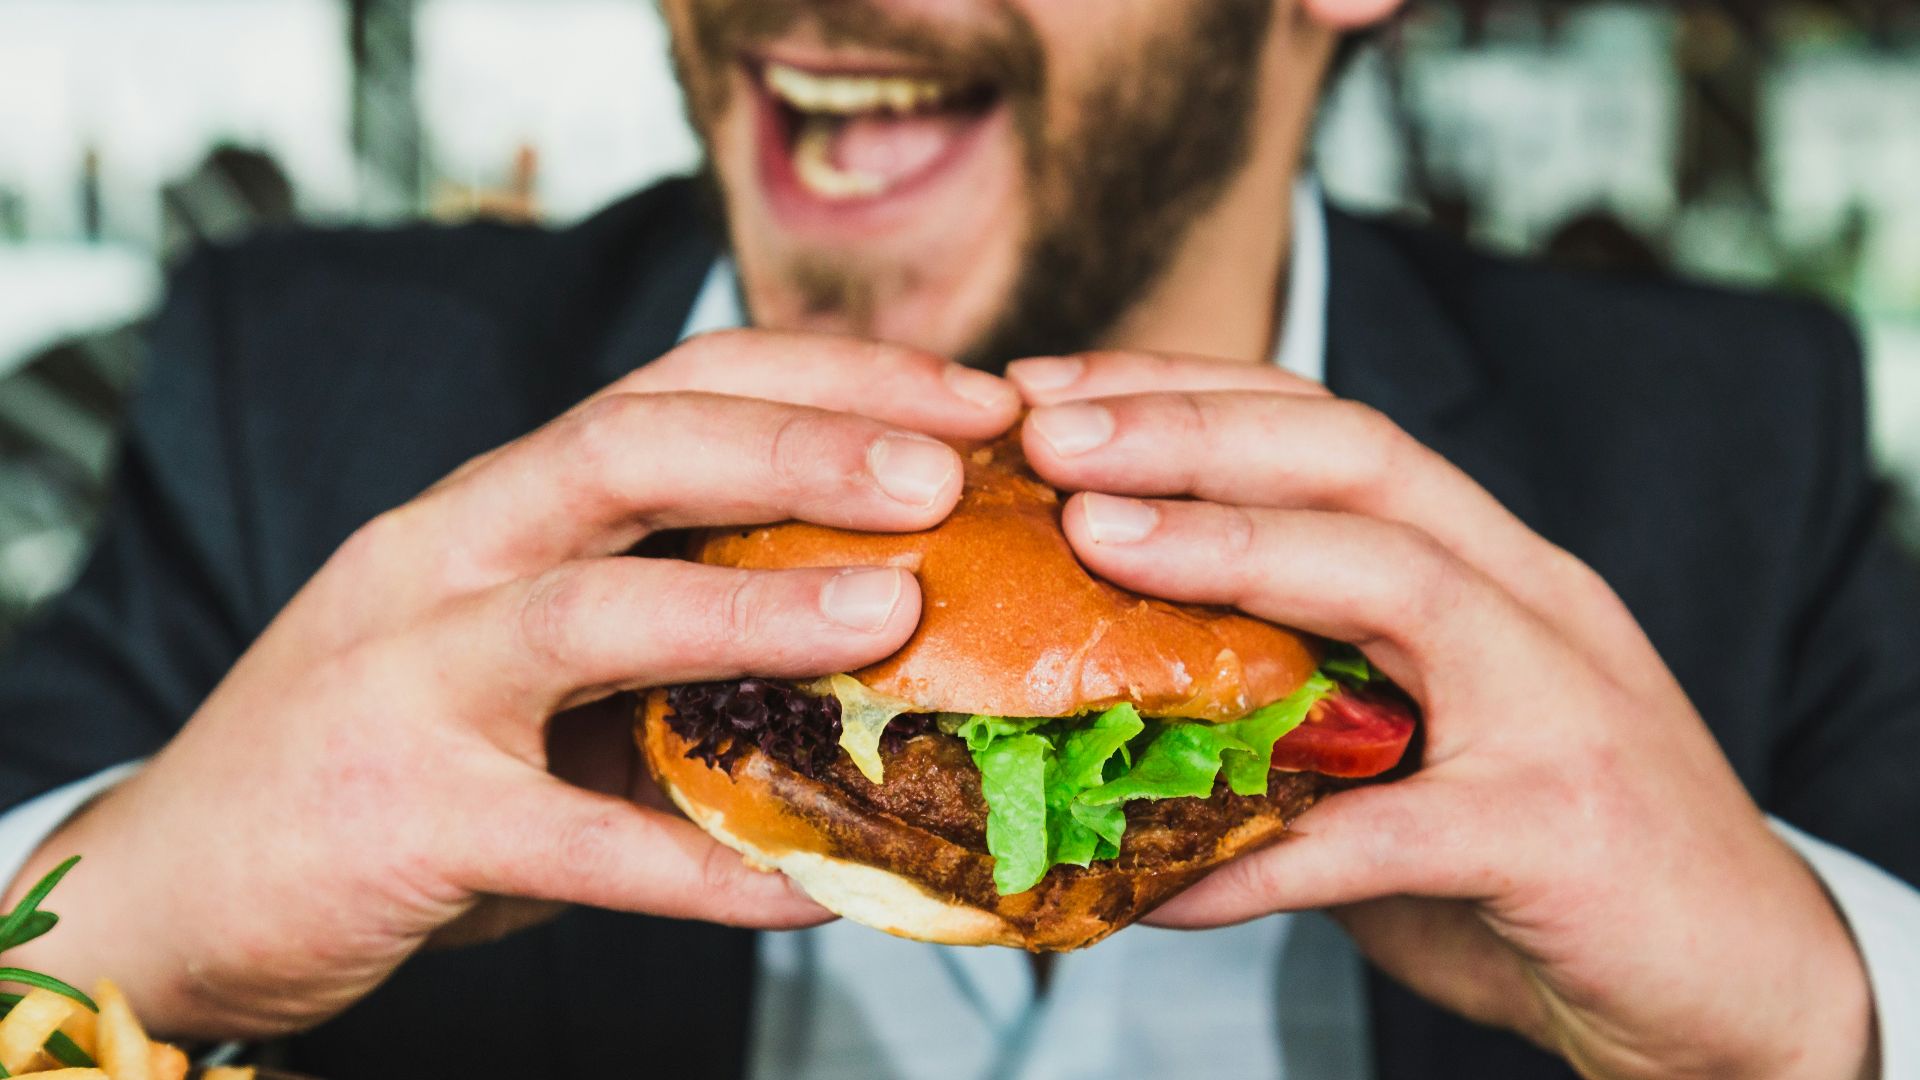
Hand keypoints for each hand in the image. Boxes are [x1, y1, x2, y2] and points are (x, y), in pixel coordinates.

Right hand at [3, 330, 1020, 1038]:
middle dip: (799, 443)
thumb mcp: (515, 652)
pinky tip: (817, 885)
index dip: (827, 380)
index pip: (672, 387)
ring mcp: (411, 681)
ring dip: (752, 607)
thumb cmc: (386, 749)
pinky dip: (700, 867)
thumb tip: (875, 638)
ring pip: (587, 613)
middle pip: (628, 447)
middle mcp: (447, 556)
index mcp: (496, 503)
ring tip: (896, 613)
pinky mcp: (402, 818)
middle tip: (949, 465)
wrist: (178, 877)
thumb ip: (655, 627)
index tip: (967, 401)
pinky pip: (574, 844)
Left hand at [1007, 352, 1875, 1079]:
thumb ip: (1304, 706)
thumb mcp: (1422, 744)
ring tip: (1092, 539)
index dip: (1190, 392)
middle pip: (1358, 455)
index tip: (1054, 395)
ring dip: (1229, 546)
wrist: (1739, 984)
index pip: (1333, 427)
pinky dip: (1263, 854)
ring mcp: (1557, 703)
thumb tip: (1118, 697)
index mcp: (1489, 566)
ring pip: (1393, 576)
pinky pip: (1385, 831)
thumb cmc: (1551, 858)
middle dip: (1193, 425)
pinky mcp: (1558, 830)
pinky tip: (1155, 880)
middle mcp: (1529, 601)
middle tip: (1047, 432)